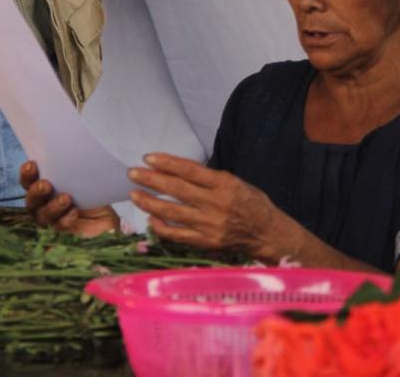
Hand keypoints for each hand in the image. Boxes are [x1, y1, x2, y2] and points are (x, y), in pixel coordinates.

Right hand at [20, 161, 119, 236]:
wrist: (105, 211)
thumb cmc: (91, 188)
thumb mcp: (87, 173)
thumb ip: (80, 163)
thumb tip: (85, 144)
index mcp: (43, 186)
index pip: (28, 180)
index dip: (27, 173)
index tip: (32, 164)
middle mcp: (42, 203)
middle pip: (31, 200)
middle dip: (36, 191)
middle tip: (46, 185)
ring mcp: (51, 218)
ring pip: (43, 215)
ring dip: (52, 206)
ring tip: (65, 198)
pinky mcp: (63, 229)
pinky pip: (60, 226)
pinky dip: (66, 219)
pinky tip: (74, 212)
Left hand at [128, 153, 277, 254]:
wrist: (266, 233)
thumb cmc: (252, 203)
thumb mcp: (236, 183)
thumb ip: (210, 179)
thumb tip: (179, 171)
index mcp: (225, 184)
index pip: (189, 170)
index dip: (167, 163)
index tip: (148, 158)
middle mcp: (216, 204)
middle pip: (177, 189)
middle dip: (151, 180)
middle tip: (133, 173)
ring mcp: (209, 224)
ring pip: (171, 212)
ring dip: (149, 202)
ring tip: (133, 194)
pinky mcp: (205, 241)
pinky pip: (176, 234)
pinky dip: (160, 226)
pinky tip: (150, 218)